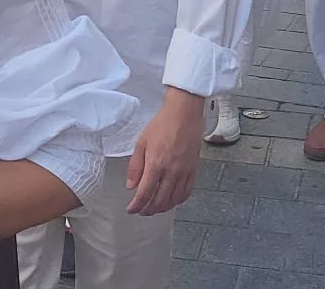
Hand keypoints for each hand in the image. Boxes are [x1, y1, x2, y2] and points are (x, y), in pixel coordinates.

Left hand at [125, 88, 202, 214]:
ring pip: (174, 199)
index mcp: (156, 164)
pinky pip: (187, 192)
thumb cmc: (162, 124)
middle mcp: (171, 172)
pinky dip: (178, 200)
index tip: (131, 209)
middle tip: (141, 211)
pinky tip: (172, 200)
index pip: (145, 193)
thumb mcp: (141, 142)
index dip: (137, 205)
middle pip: (159, 200)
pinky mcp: (193, 170)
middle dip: (148, 210)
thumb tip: (131, 186)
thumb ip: (135, 166)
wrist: (184, 114)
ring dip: (162, 208)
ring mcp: (184, 172)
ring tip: (154, 208)